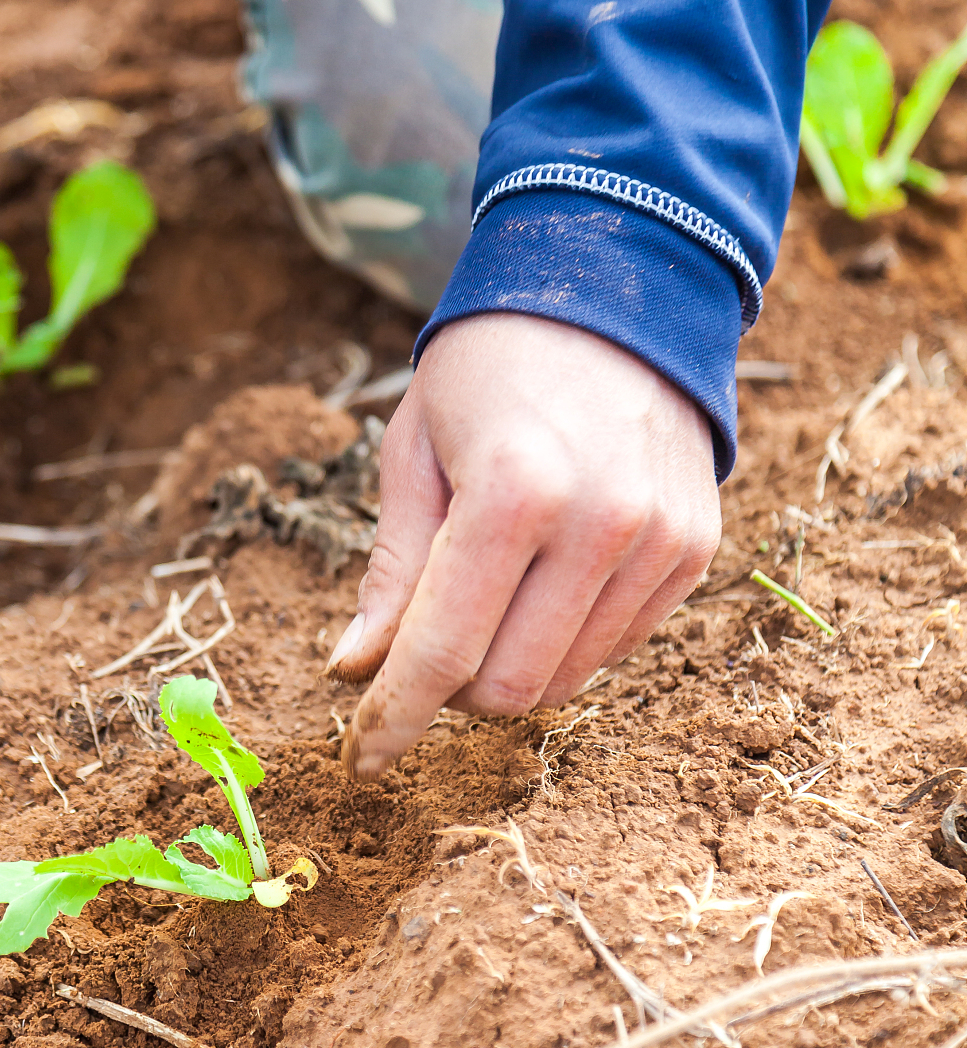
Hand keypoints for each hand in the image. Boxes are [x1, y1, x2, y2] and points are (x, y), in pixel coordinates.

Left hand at [327, 312, 722, 778]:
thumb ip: (391, 571)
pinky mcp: (694, 552)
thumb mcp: (416, 451)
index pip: (441, 653)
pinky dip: (563, 644)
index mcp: (513, 492)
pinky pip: (615, 650)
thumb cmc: (491, 364)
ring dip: (507, 670)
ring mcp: (659, 543)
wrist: (621, 286)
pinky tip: (544, 583)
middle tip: (422, 643)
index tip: (358, 761)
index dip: (392, 719)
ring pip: (563, 682)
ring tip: (486, 600)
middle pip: (505, 689)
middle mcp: (600, 525)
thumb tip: (353, 672)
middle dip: (448, 692)